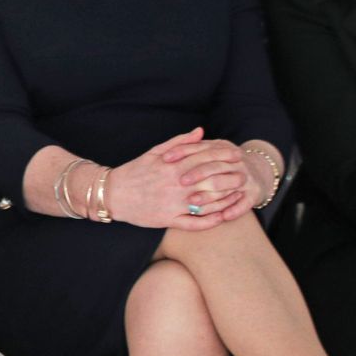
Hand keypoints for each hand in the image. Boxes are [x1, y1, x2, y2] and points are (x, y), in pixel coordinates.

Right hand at [102, 128, 241, 229]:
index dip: (223, 158)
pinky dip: (210, 221)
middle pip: (210, 182)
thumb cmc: (134, 171)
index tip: (237, 157)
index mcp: (172, 167)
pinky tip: (221, 217)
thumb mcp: (154, 152)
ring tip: (238, 197)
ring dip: (225, 201)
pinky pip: (194, 223)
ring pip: (206, 204)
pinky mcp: (168, 220)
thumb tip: (200, 131)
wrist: (112, 194)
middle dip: (229, 179)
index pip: (205, 160)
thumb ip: (180, 142)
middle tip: (243, 177)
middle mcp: (175, 186)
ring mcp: (172, 204)